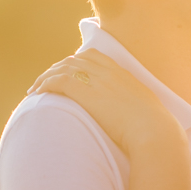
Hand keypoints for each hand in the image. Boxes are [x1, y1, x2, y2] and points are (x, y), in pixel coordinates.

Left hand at [28, 49, 182, 153]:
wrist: (155, 133)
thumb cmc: (154, 131)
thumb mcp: (147, 112)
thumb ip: (136, 109)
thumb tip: (135, 121)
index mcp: (124, 74)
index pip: (94, 56)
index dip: (77, 61)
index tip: (67, 72)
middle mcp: (109, 73)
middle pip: (75, 59)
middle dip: (58, 68)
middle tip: (46, 81)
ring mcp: (98, 81)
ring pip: (63, 68)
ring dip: (46, 77)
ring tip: (36, 89)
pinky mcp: (87, 93)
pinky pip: (58, 81)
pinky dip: (45, 84)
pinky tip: (37, 93)